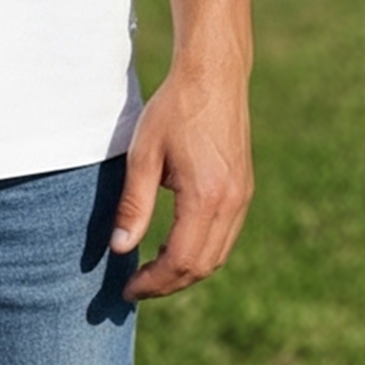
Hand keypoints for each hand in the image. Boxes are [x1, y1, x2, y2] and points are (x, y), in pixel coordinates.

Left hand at [110, 61, 252, 301]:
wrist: (214, 75)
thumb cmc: (174, 109)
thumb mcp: (143, 154)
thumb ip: (134, 205)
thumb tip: (120, 249)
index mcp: (206, 197)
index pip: (181, 261)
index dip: (154, 282)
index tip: (128, 289)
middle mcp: (232, 204)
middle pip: (203, 266)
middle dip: (169, 283)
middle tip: (136, 287)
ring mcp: (243, 197)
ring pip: (217, 255)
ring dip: (186, 270)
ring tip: (152, 271)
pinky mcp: (244, 189)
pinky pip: (226, 236)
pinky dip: (201, 251)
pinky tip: (176, 245)